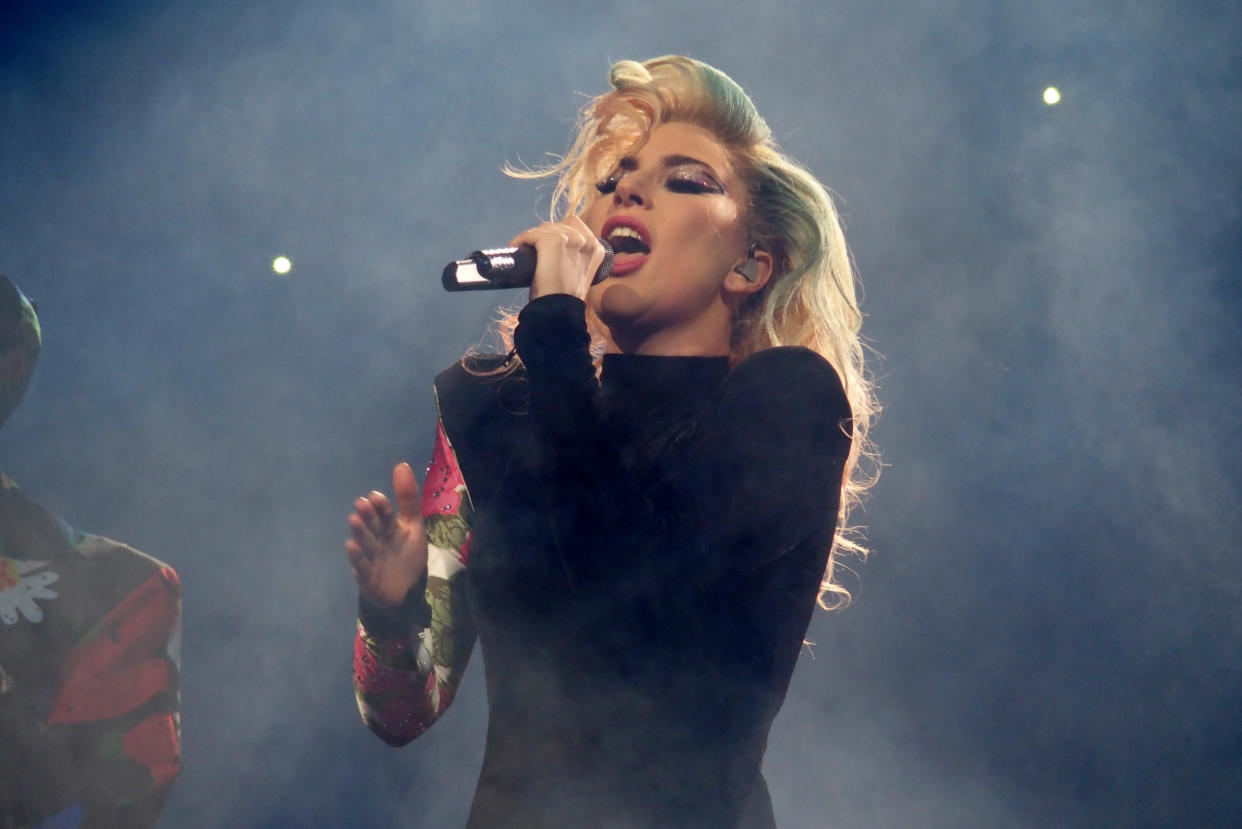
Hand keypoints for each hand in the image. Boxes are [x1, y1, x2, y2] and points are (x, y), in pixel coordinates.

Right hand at [345, 462, 427, 607]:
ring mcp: (371, 557)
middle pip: (373, 526)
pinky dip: (357, 557)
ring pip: (365, 543)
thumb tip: (402, 464)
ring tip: (354, 520)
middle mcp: (378, 539)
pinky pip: (361, 565)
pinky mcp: (367, 576)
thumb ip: (408, 498)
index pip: (385, 514)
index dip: (381, 506)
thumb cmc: (407, 556)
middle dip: (368, 516)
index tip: (375, 496)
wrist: (406, 591)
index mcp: (390, 527)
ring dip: (360, 532)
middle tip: (361, 504)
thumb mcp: (413, 526)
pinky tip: (351, 546)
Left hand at [508, 215, 606, 300]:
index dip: (558, 233)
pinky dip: (520, 240)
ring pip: (543, 229)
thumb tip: (558, 253)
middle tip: (534, 250)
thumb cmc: (567, 298)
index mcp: (596, 248)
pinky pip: (530, 234)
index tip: (547, 246)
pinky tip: (516, 247)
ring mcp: (570, 238)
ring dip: (532, 238)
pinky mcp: (552, 240)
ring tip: (524, 250)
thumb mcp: (578, 273)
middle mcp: (586, 239)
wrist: (559, 308)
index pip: (574, 225)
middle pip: (558, 225)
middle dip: (544, 235)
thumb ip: (575, 259)